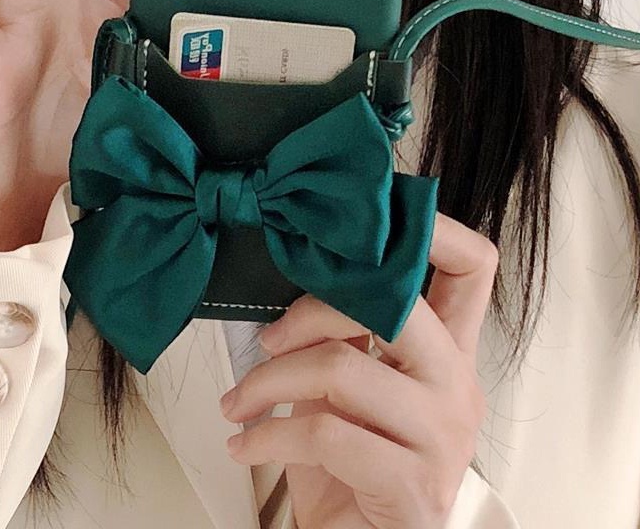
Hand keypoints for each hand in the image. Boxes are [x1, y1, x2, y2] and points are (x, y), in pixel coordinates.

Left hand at [219, 211, 497, 528]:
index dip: (431, 229)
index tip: (361, 225)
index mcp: (448, 351)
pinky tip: (246, 443)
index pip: (471, 265)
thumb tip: (291, 288)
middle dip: (311, 312)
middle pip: (396, 304)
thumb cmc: (353, 463)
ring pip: (342, 369)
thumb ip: (342, 336)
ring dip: (267, 383)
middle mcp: (457, 385)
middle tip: (267, 340)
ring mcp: (441, 435)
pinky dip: (266, 435)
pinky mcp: (412, 485)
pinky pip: (323, 433)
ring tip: (239, 403)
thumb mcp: (349, 389)